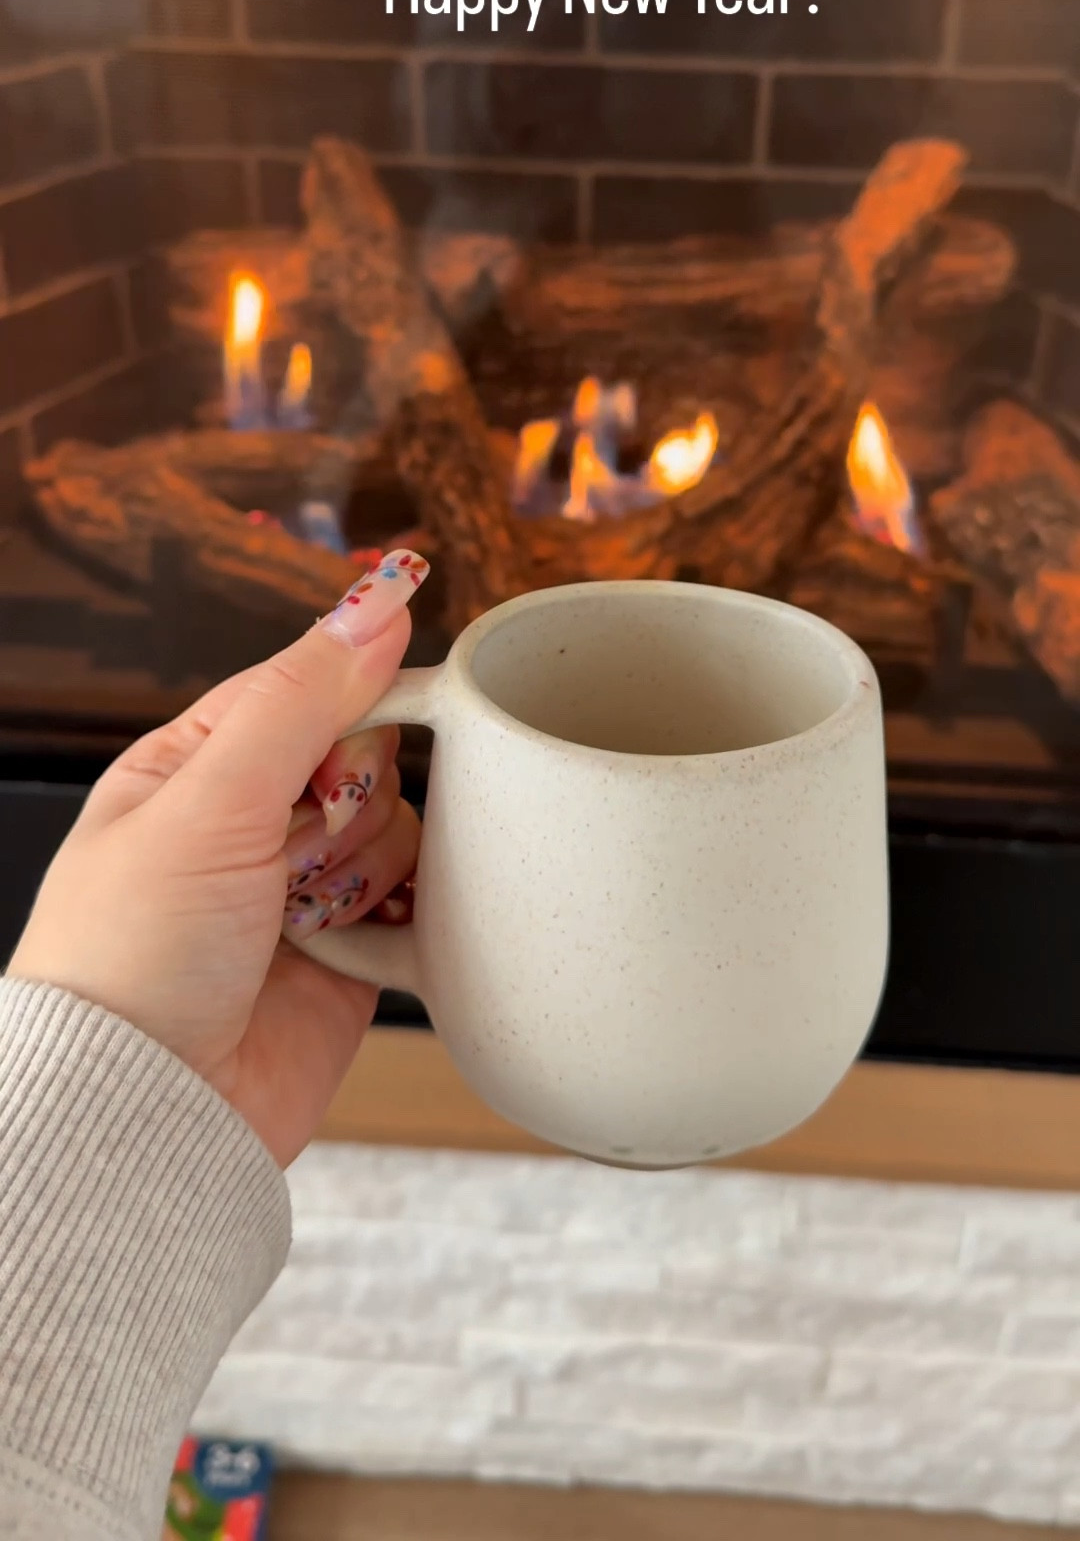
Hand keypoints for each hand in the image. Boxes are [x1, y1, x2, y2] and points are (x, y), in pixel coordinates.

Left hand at [8, 551, 428, 1166]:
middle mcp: (249, 825)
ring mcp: (301, 894)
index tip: (388, 703)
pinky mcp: (351, 961)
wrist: (146, 1119)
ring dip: (366, 868)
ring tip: (306, 917)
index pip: (304, 688)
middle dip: (350, 798)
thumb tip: (376, 601)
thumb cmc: (130, 961)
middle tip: (299, 846)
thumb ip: (301, 696)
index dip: (351, 696)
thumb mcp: (208, 799)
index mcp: (192, 768)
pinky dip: (401, 919)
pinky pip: (416, 907)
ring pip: (398, 830)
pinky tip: (357, 939)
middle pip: (365, 756)